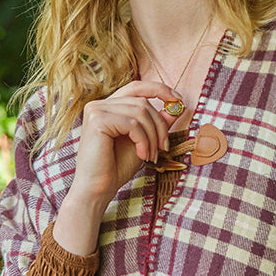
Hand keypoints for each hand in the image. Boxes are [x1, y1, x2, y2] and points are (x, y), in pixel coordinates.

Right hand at [54, 79, 177, 255]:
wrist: (98, 189)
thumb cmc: (117, 167)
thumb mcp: (143, 141)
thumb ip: (156, 122)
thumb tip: (177, 105)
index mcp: (109, 106)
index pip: (137, 87)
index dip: (160, 89)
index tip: (178, 100)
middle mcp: (100, 104)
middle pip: (143, 102)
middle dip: (159, 126)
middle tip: (164, 148)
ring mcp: (96, 110)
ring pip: (140, 112)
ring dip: (153, 136)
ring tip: (151, 156)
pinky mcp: (97, 120)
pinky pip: (133, 123)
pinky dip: (143, 140)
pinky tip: (142, 155)